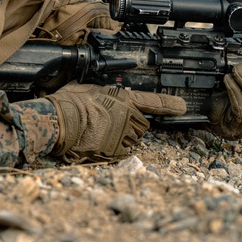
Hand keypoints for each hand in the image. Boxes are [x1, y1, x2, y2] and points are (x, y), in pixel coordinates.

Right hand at [48, 83, 185, 159]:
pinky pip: (117, 153)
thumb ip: (103, 91)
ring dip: (118, 138)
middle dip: (129, 126)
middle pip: (140, 126)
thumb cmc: (70, 102)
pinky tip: (94, 142)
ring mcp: (123, 136)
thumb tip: (102, 92)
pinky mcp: (115, 152)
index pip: (153, 102)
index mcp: (123, 99)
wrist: (60, 121)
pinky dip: (108, 150)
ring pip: (129, 140)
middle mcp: (128, 117)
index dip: (170, 105)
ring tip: (97, 132)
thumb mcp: (89, 88)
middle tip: (107, 123)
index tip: (182, 107)